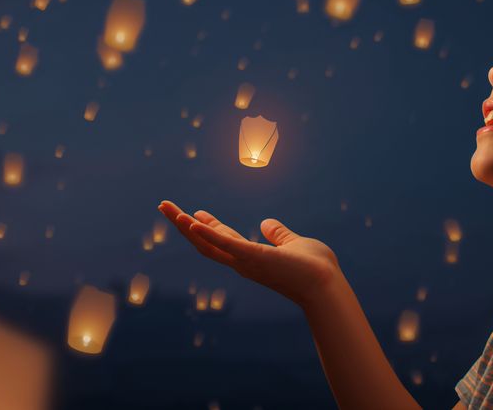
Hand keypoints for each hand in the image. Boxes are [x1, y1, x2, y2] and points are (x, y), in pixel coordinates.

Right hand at [158, 200, 341, 308]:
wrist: (327, 286)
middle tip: (165, 206)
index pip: (222, 240)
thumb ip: (279, 235)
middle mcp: (243, 262)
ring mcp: (246, 262)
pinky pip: (227, 245)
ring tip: (169, 209)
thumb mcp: (294, 244)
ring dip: (186, 226)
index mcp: (251, 258)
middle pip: (205, 242)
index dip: (207, 227)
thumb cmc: (315, 269)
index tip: (194, 213)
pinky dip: (209, 234)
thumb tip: (266, 223)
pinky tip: (193, 222)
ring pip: (208, 244)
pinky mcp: (255, 258)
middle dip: (183, 225)